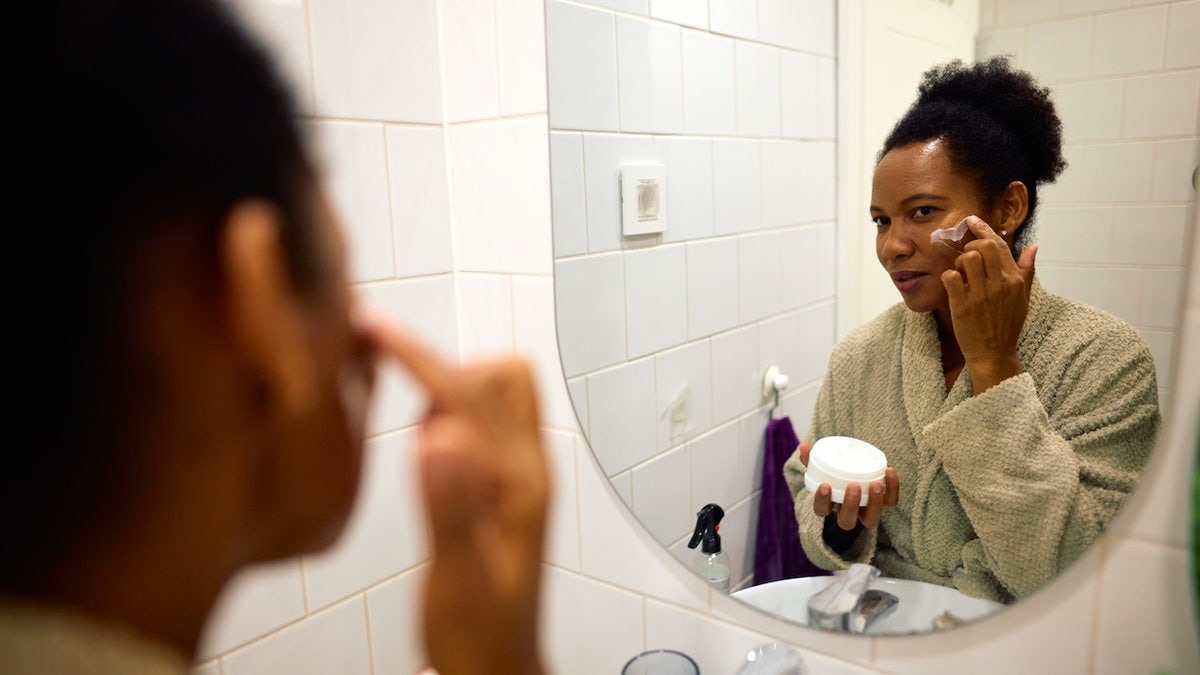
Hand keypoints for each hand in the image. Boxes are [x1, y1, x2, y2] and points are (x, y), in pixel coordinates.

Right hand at [365, 315, 548, 674]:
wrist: (499, 666)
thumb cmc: (480, 636)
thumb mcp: (457, 578)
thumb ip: (448, 508)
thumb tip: (438, 437)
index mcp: (521, 485)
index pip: (471, 396)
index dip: (420, 358)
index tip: (376, 332)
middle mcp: (529, 469)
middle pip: (498, 375)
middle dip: (434, 359)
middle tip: (378, 352)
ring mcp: (520, 473)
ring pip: (496, 391)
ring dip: (445, 387)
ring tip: (405, 428)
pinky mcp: (504, 482)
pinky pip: (483, 419)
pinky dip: (447, 409)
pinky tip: (419, 444)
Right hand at [799, 441, 898, 529]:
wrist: (856, 470)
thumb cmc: (836, 471)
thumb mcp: (822, 464)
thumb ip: (811, 457)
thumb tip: (805, 445)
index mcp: (830, 504)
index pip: (821, 510)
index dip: (822, 501)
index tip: (825, 485)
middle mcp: (848, 513)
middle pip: (847, 521)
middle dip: (851, 505)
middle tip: (853, 486)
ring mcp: (866, 510)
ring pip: (871, 519)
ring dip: (874, 503)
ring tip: (876, 483)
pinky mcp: (883, 503)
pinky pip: (890, 502)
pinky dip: (892, 488)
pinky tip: (889, 471)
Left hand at [940, 216, 1036, 394]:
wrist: (994, 354)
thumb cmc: (1007, 325)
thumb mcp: (1023, 298)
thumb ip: (1026, 270)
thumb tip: (1034, 247)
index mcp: (1014, 280)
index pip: (999, 245)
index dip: (983, 229)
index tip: (971, 221)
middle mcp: (999, 284)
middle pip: (982, 247)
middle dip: (970, 246)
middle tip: (966, 257)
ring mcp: (981, 294)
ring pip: (966, 258)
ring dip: (959, 263)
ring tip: (962, 275)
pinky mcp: (963, 305)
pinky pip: (951, 277)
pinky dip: (948, 278)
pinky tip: (953, 287)